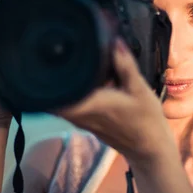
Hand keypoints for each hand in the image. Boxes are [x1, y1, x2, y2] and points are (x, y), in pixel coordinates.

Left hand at [49, 38, 172, 162]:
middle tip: (53, 58)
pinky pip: (70, 106)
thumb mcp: (139, 89)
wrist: (149, 149)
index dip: (44, 79)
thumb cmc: (146, 122)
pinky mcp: (86, 123)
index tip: (43, 61)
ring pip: (59, 102)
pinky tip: (82, 82)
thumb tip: (115, 42)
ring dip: (61, 86)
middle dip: (49, 78)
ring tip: (67, 66)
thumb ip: (125, 65)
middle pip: (50, 97)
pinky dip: (71, 93)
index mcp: (90, 104)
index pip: (53, 96)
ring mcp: (82, 121)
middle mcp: (81, 114)